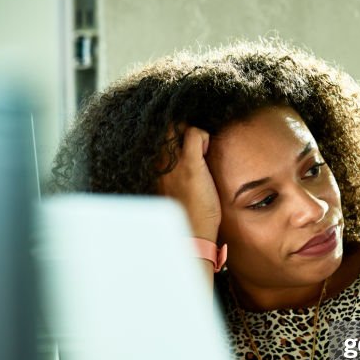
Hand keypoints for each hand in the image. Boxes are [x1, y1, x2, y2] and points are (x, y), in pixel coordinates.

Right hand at [157, 125, 221, 240]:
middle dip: (181, 127)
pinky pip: (193, 133)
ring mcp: (172, 162)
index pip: (158, 136)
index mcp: (153, 168)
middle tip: (196, 142)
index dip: (174, 133)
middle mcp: (158, 162)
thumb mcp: (173, 191)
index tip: (187, 143)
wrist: (192, 234)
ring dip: (192, 131)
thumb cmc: (187, 215)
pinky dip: (203, 136)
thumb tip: (187, 157)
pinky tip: (206, 153)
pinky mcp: (189, 164)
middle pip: (165, 126)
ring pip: (177, 125)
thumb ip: (173, 172)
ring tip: (201, 151)